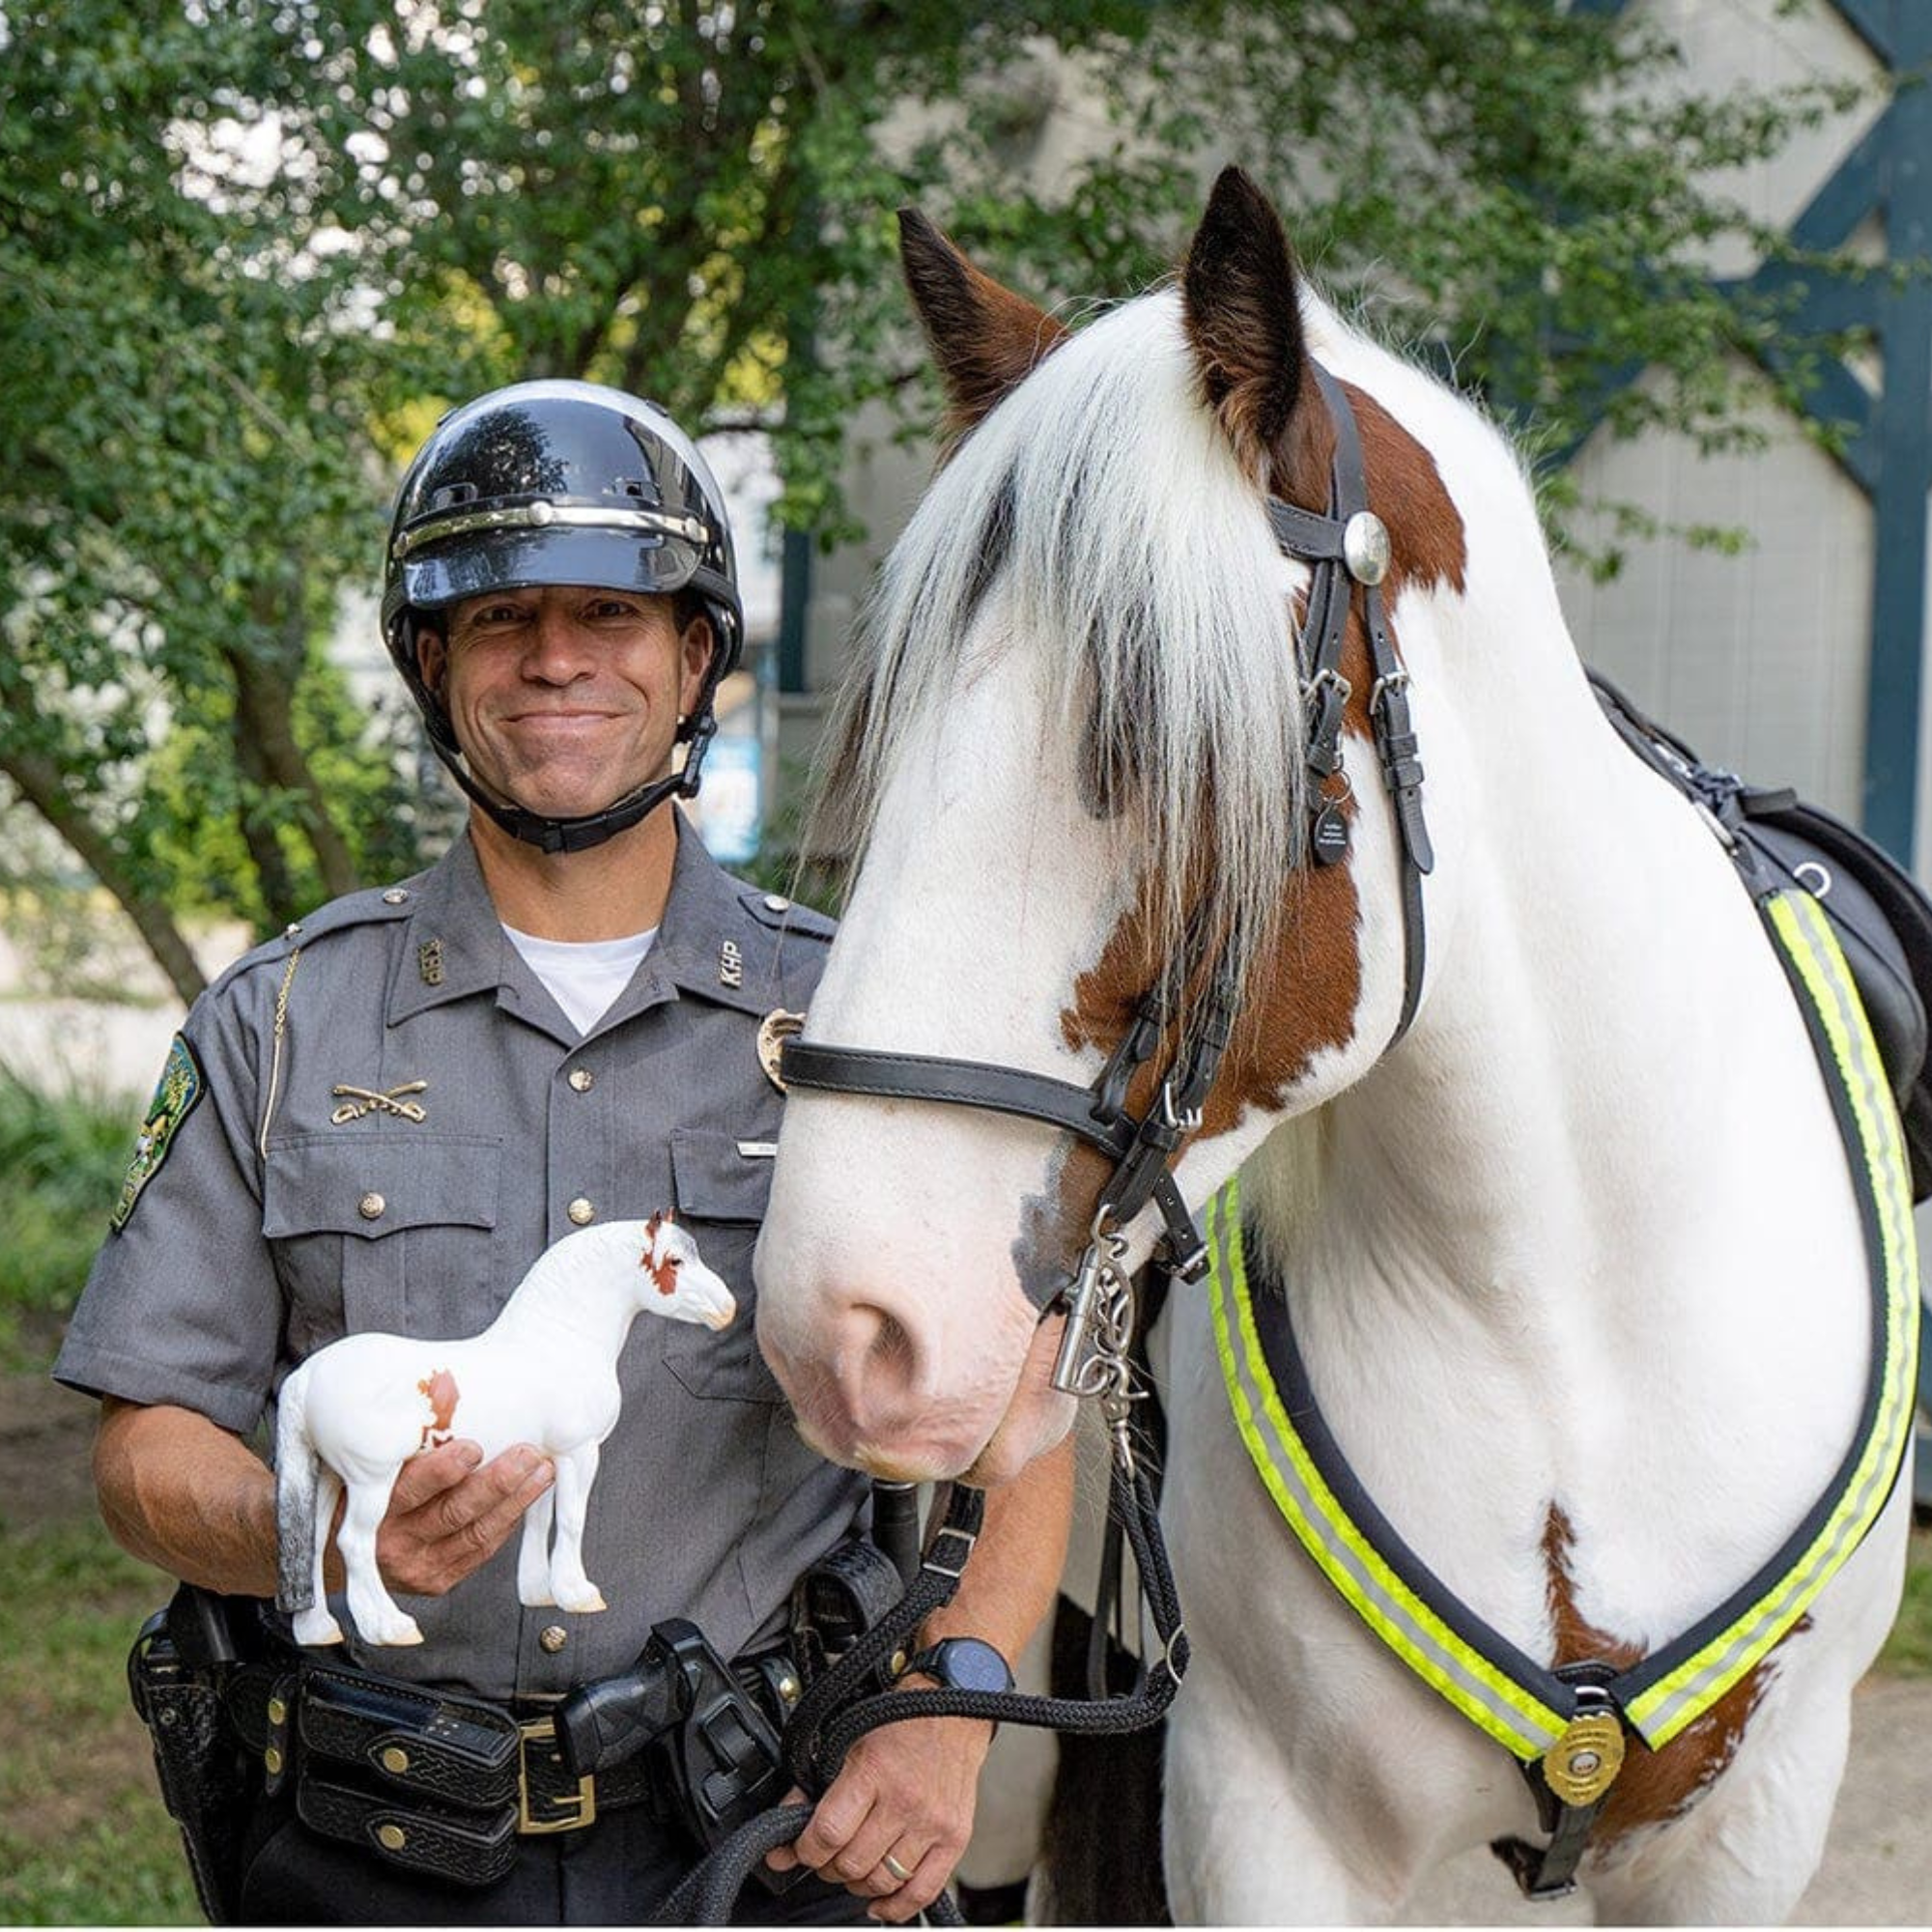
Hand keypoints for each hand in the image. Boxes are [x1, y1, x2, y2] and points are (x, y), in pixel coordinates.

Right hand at [325, 1439, 553, 1597]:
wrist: (330, 1556)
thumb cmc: (352, 1493)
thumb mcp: (355, 1466)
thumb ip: (390, 1443)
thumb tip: (439, 1390)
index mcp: (369, 1511)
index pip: (411, 1490)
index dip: (445, 1470)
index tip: (475, 1445)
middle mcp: (392, 1545)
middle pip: (454, 1512)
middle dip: (498, 1482)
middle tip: (528, 1452)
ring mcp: (416, 1568)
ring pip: (476, 1532)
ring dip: (516, 1499)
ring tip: (542, 1470)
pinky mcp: (436, 1582)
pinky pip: (480, 1549)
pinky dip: (507, 1520)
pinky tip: (527, 1495)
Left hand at [765, 1698, 990, 1923]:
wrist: (951, 1712)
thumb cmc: (898, 1723)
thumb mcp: (848, 1742)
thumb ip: (814, 1785)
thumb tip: (785, 1825)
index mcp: (873, 1772)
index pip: (828, 1833)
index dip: (805, 1850)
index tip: (800, 1849)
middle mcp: (905, 1801)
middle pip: (852, 1864)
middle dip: (828, 1866)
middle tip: (826, 1855)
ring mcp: (932, 1823)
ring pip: (881, 1882)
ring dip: (858, 1883)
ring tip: (853, 1866)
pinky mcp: (954, 1838)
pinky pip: (922, 1892)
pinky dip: (896, 1907)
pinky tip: (880, 1902)